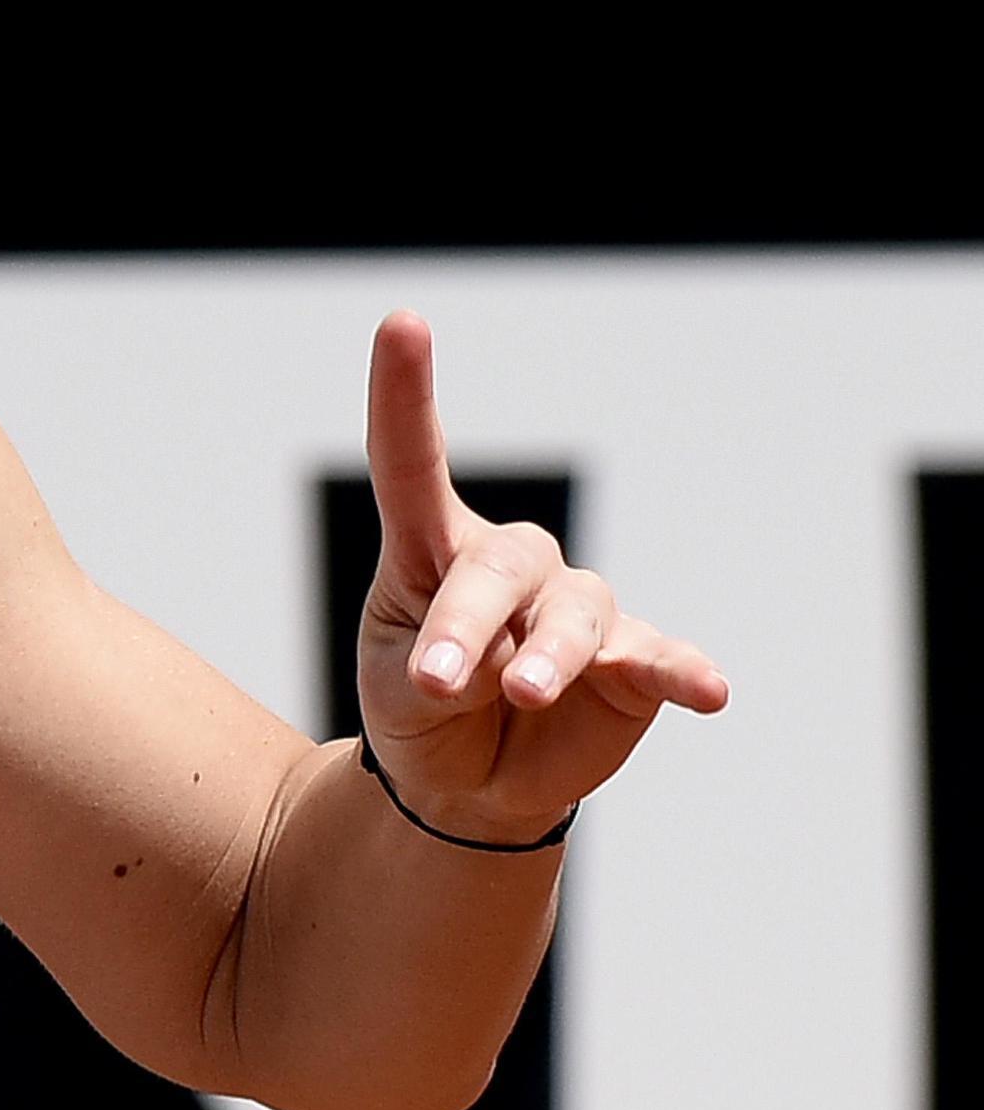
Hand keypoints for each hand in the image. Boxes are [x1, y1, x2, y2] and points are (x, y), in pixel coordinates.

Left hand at [357, 313, 727, 843]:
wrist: (464, 786)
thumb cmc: (421, 712)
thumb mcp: (400, 687)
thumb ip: (441, 661)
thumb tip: (514, 667)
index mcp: (434, 549)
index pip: (415, 461)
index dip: (407, 394)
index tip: (402, 323)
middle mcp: (512, 566)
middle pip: (503, 563)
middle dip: (467, 622)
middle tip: (437, 681)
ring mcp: (577, 612)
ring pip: (575, 611)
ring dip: (550, 655)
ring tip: (521, 695)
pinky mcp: (633, 665)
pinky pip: (661, 658)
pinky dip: (682, 671)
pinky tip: (708, 690)